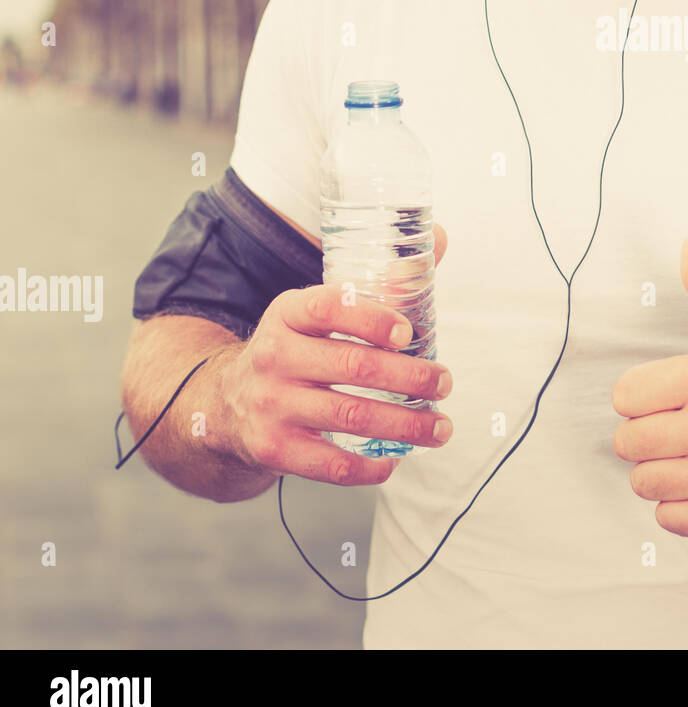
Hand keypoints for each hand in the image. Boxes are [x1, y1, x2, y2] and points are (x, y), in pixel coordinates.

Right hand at [217, 223, 453, 485]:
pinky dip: (369, 467)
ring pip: (350, 415)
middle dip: (410, 376)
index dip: (373, 318)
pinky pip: (329, 464)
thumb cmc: (294, 351)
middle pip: (353, 365)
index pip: (330, 306)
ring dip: (406, 424)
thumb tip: (437, 239)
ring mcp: (271, 404)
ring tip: (440, 426)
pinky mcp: (272, 449)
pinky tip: (395, 459)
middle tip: (444, 383)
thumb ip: (377, 282)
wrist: (224, 405)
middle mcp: (274, 355)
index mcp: (287, 312)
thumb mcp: (315, 312)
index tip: (409, 332)